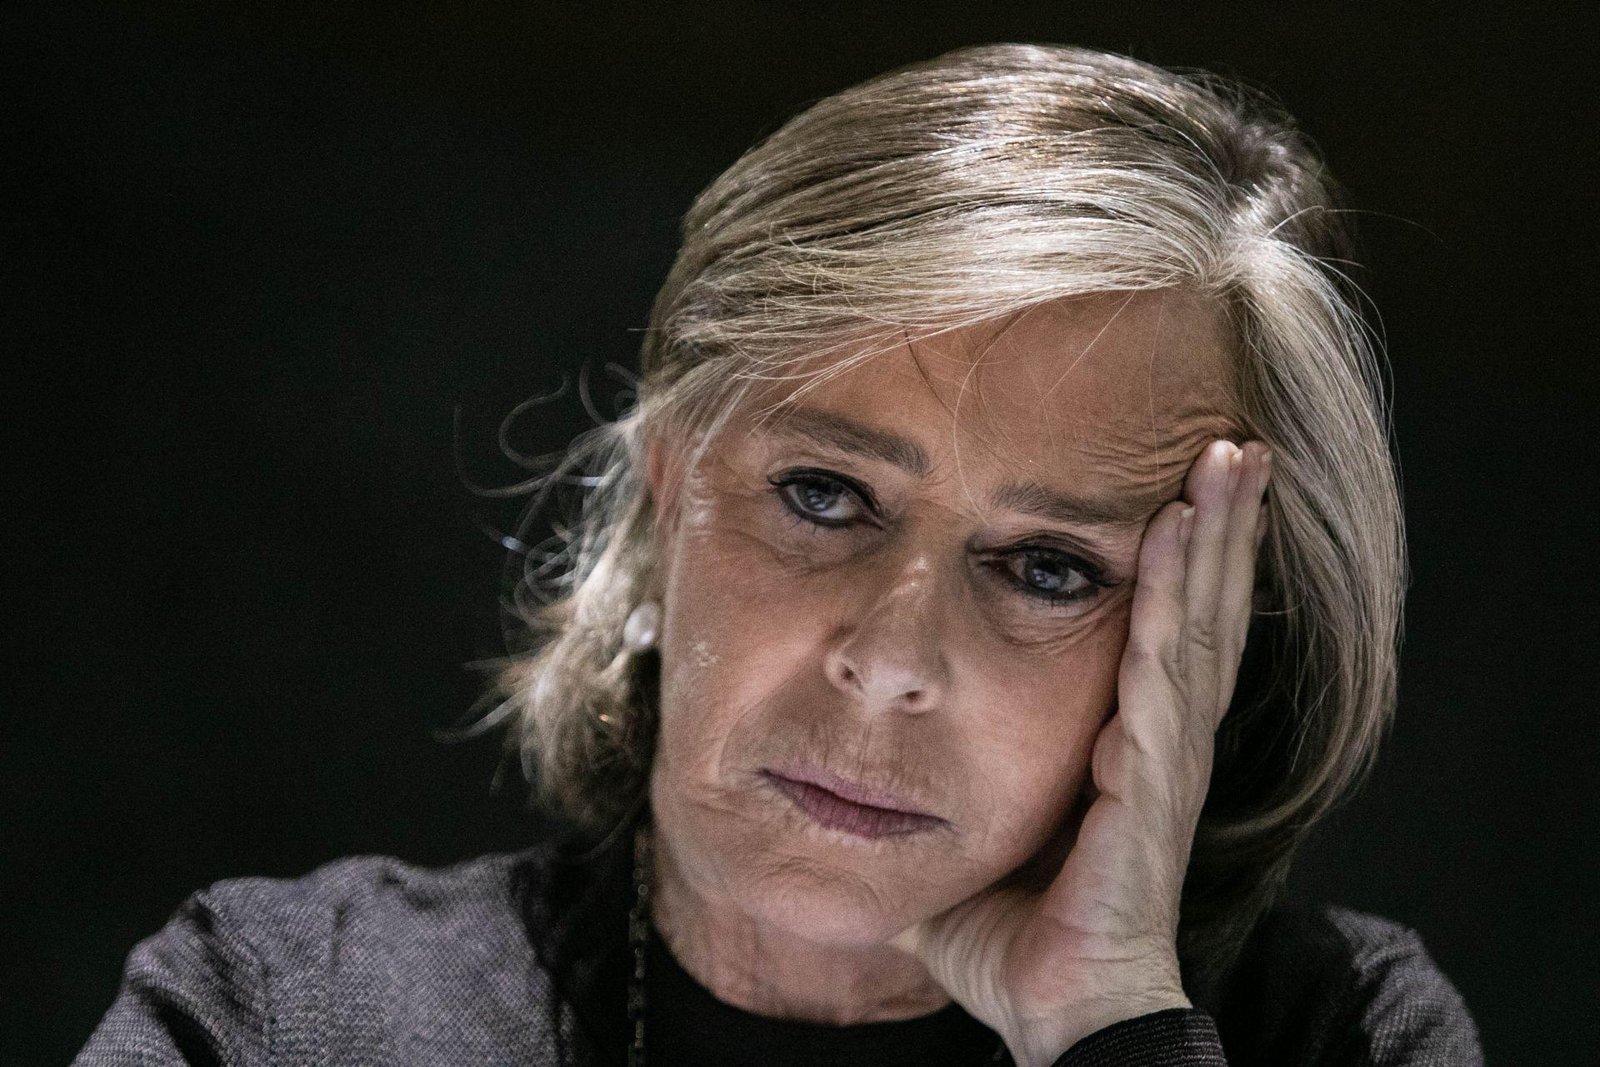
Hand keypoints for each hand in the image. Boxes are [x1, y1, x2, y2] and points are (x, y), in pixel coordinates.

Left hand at [891, 438, 1272, 1066]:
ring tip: (1233, 458)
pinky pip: (1161, 670)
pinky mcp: (1154, 779)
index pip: (1157, 635)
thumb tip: (857, 781)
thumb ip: (926, 801)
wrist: (1057, 1014)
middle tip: (1236, 442)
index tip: (1186, 491)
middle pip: (1195, 612)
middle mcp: (1157, 740)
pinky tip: (1176, 536)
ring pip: (1193, 625)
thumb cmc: (1015, 941)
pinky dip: (1171, 598)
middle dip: (1217, 525)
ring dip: (1213, 537)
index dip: (1179, 565)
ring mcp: (1163, 756)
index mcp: (1120, 747)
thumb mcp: (960, 844)